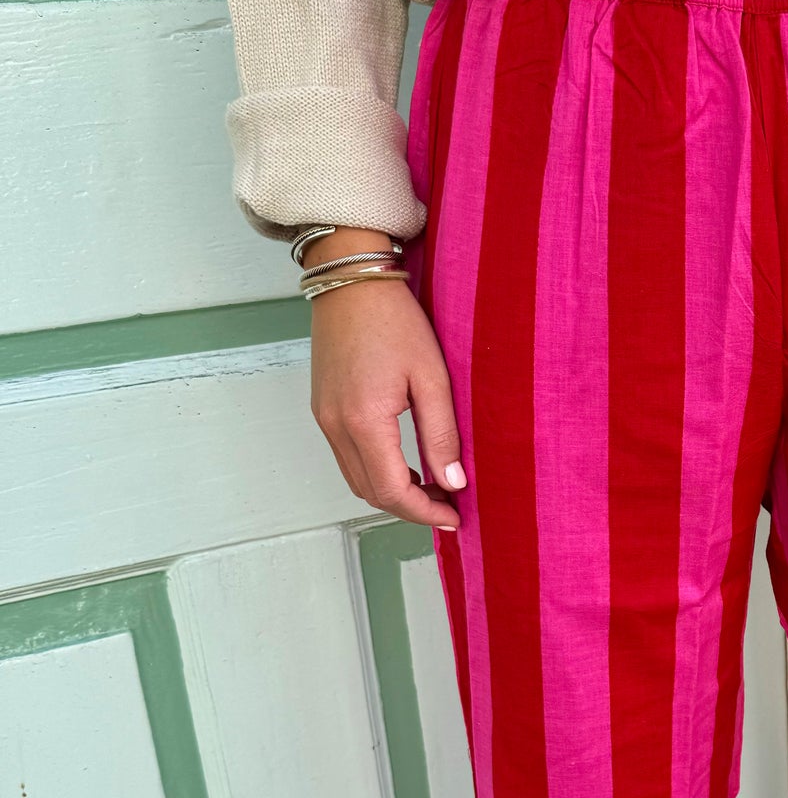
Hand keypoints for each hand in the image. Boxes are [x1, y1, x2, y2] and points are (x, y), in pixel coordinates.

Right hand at [307, 228, 463, 530]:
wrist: (352, 281)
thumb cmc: (393, 319)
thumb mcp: (432, 377)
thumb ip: (442, 434)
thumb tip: (454, 482)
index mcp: (363, 420)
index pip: (392, 491)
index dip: (424, 512)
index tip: (453, 516)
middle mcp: (336, 425)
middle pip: (370, 493)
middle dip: (410, 508)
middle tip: (447, 505)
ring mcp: (324, 418)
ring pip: (357, 479)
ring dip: (392, 492)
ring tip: (431, 487)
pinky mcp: (323, 409)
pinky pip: (348, 458)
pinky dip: (376, 472)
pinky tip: (405, 464)